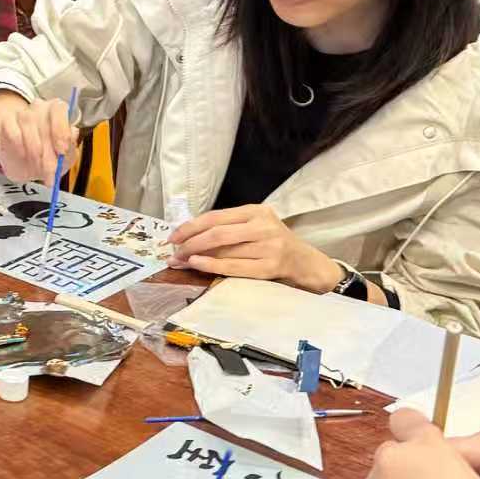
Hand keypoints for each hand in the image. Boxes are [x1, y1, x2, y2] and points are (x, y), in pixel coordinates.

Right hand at [0, 91, 77, 183]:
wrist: (25, 164)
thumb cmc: (49, 157)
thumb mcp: (64, 158)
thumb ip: (70, 148)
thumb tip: (73, 133)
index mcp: (57, 111)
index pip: (59, 108)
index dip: (61, 128)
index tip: (61, 150)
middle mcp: (39, 108)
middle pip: (42, 119)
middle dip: (48, 148)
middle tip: (51, 168)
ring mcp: (21, 114)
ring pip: (27, 123)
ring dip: (34, 149)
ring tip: (38, 165)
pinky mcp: (6, 124)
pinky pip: (12, 131)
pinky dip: (19, 146)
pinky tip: (23, 156)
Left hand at [169, 204, 342, 292]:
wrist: (306, 262)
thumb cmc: (273, 243)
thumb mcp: (255, 227)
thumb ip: (228, 227)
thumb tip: (187, 236)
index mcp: (256, 211)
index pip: (216, 217)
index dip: (190, 226)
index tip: (172, 236)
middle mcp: (263, 226)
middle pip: (218, 233)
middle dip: (190, 243)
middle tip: (173, 252)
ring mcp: (269, 247)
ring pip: (224, 250)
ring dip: (196, 257)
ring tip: (179, 261)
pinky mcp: (271, 267)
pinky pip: (234, 267)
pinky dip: (212, 266)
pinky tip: (197, 265)